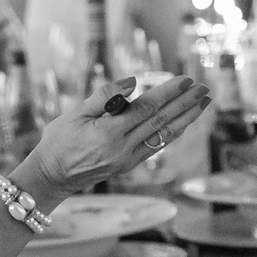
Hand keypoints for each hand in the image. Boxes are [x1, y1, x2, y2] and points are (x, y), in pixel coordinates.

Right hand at [20, 73, 211, 197]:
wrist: (52, 176)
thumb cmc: (59, 140)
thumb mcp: (75, 113)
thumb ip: (104, 96)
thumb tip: (133, 81)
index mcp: (109, 132)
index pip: (147, 108)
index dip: (169, 93)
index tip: (186, 80)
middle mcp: (123, 148)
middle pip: (161, 122)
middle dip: (185, 104)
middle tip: (203, 89)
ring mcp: (128, 159)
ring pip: (164, 136)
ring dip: (186, 119)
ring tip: (202, 104)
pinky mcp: (129, 165)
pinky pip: (156, 146)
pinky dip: (172, 132)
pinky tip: (184, 122)